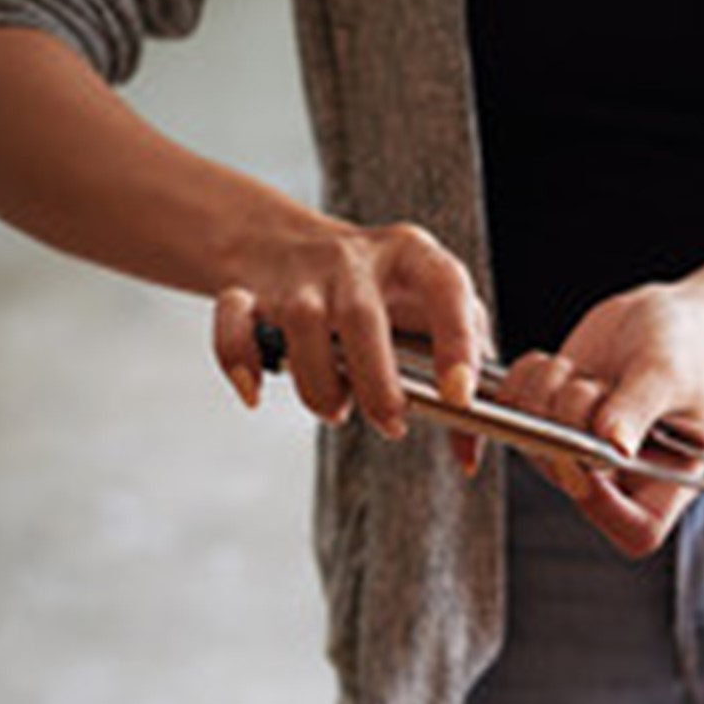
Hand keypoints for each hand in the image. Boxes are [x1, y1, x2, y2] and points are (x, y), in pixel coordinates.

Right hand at [209, 218, 491, 466]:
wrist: (294, 247)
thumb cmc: (383, 292)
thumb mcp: (437, 316)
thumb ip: (465, 381)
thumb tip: (468, 456)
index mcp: (415, 256)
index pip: (445, 285)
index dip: (456, 341)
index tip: (459, 395)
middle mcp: (356, 260)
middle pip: (361, 317)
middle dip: (377, 383)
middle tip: (391, 423)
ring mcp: (300, 276)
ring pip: (300, 325)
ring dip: (318, 383)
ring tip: (337, 407)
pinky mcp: (250, 292)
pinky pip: (234, 324)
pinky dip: (238, 360)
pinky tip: (256, 392)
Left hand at [495, 284, 703, 556]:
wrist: (657, 319)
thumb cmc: (682, 348)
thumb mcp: (668, 374)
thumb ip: (638, 408)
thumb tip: (613, 444)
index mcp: (666, 480)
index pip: (637, 531)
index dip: (607, 508)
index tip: (593, 457)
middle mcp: (619, 477)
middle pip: (573, 481)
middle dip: (572, 423)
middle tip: (594, 384)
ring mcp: (577, 453)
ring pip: (535, 443)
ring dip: (549, 395)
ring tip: (583, 371)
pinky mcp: (546, 424)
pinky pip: (511, 413)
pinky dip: (526, 380)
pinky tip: (558, 364)